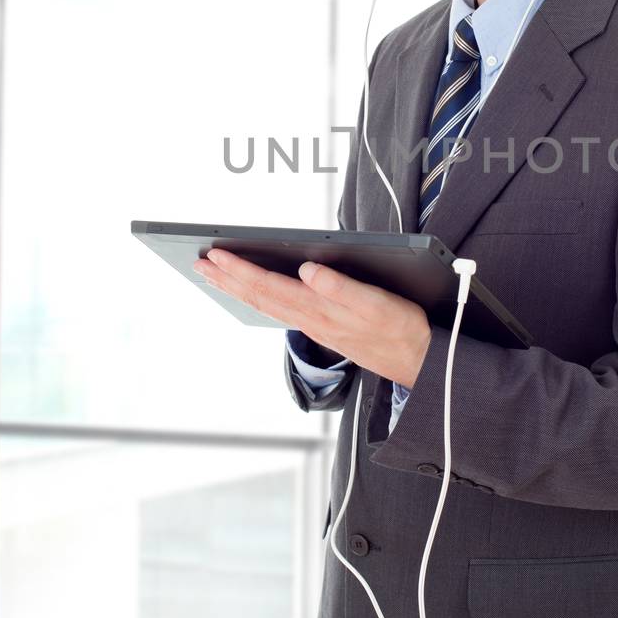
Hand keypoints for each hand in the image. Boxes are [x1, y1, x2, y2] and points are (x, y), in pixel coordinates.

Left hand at [194, 248, 431, 389]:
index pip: (269, 286)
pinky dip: (260, 298)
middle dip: (227, 279)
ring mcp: (314, 327)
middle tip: (199, 263)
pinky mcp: (323, 328)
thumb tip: (306, 269)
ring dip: (238, 289)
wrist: (418, 362)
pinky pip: (280, 311)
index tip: (215, 255)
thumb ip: (341, 288)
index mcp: (319, 310)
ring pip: (267, 305)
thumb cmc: (401, 330)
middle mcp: (310, 320)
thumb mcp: (377, 304)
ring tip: (215, 276)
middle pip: (259, 297)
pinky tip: (255, 294)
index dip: (240, 270)